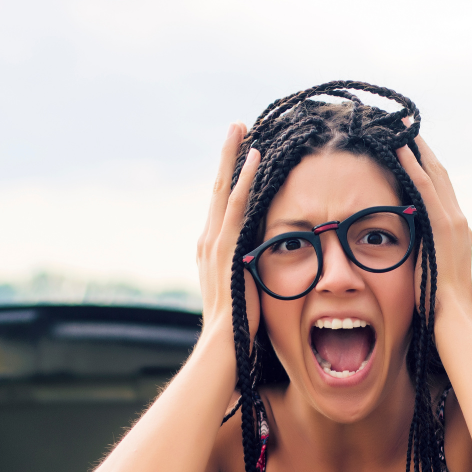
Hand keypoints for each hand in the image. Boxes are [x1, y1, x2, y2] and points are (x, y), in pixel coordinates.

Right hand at [197, 123, 260, 340]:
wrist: (222, 346)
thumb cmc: (236, 329)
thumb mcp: (242, 294)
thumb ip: (249, 276)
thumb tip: (264, 270)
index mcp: (212, 250)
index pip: (221, 204)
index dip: (230, 177)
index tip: (242, 153)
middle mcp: (207, 240)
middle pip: (217, 188)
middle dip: (227, 156)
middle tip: (237, 126)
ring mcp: (214, 242)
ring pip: (223, 188)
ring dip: (233, 156)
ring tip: (241, 127)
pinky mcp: (226, 246)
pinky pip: (237, 205)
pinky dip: (244, 179)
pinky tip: (254, 157)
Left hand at [396, 131, 471, 324]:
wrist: (453, 319)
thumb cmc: (436, 305)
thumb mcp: (429, 271)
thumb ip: (421, 252)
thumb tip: (405, 248)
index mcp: (455, 229)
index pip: (439, 188)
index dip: (426, 163)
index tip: (410, 143)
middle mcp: (458, 219)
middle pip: (439, 173)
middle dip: (422, 147)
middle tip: (406, 122)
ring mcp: (453, 221)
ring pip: (433, 173)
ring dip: (417, 147)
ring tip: (401, 125)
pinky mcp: (442, 226)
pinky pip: (424, 188)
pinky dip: (412, 165)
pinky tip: (399, 148)